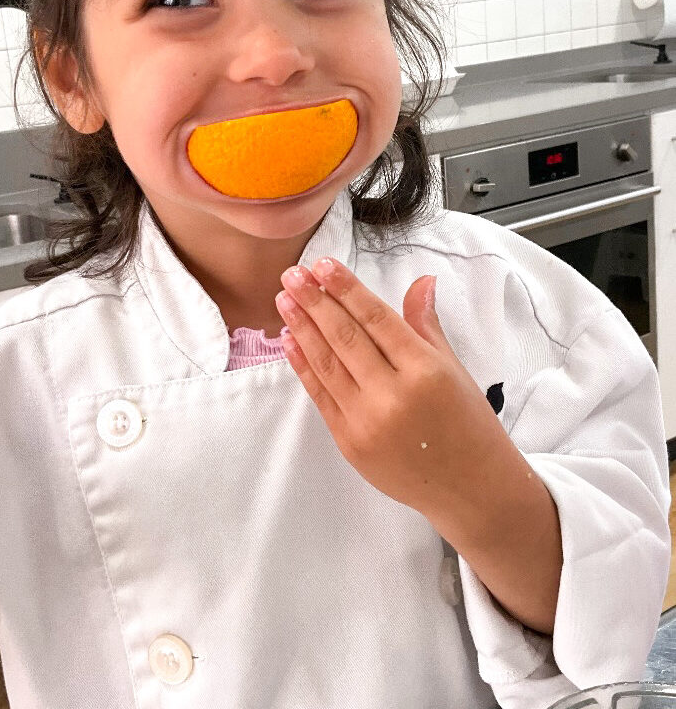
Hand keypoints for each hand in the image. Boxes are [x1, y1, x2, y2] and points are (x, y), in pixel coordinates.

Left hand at [275, 258, 508, 529]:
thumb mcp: (455, 368)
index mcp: (425, 371)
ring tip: (284, 299)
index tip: (323, 264)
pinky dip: (303, 366)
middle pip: (345, 338)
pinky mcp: (350, 443)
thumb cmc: (468, 424)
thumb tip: (421, 280)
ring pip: (326, 364)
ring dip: (301, 328)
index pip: (376, 319)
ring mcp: (367, 422)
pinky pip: (320, 396)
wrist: (471, 490)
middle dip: (315, 301)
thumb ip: (426, 324)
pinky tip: (289, 339)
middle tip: (292, 274)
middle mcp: (393, 395)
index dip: (347, 289)